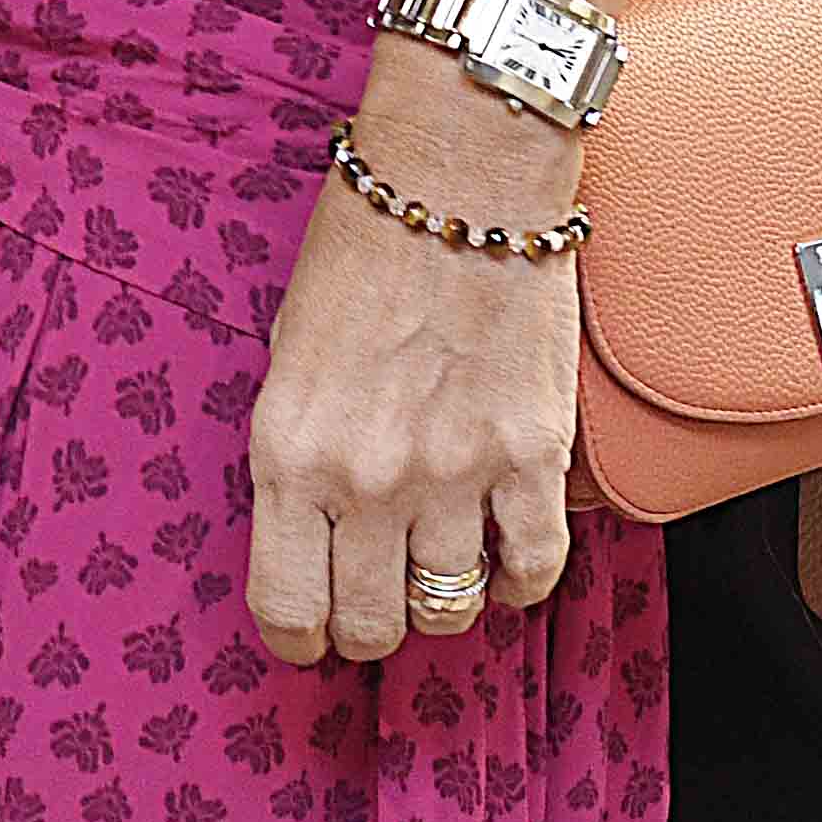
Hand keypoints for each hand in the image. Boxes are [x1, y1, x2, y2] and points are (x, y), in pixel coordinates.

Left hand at [243, 69, 581, 664]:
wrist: (454, 183)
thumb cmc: (358, 252)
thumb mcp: (287, 355)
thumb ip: (300, 451)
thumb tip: (312, 531)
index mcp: (289, 449)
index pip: (286, 605)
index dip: (299, 639)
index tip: (310, 636)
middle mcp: (367, 477)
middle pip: (374, 624)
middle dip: (370, 627)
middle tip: (376, 601)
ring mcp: (455, 474)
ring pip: (452, 608)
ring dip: (443, 599)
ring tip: (437, 565)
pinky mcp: (533, 459)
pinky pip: (535, 571)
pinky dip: (522, 581)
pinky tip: (505, 556)